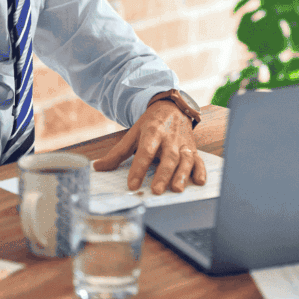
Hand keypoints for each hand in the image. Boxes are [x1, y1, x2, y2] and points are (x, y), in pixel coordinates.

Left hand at [92, 101, 206, 194]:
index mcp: (152, 132)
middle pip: (168, 157)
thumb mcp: (133, 134)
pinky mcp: (193, 148)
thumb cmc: (151, 124)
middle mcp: (169, 138)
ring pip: (185, 159)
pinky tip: (199, 181)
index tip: (132, 184)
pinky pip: (199, 160)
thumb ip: (117, 153)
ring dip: (182, 174)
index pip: (145, 151)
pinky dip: (200, 171)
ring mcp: (183, 144)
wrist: (173, 108)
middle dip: (163, 174)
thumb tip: (97, 167)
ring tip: (176, 189)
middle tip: (156, 190)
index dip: (139, 168)